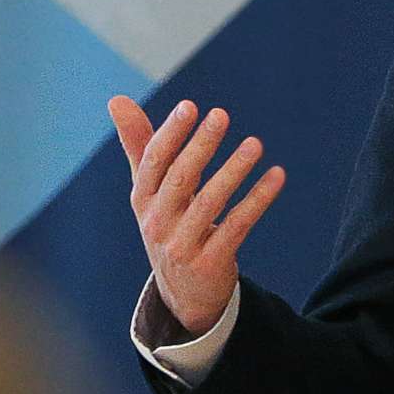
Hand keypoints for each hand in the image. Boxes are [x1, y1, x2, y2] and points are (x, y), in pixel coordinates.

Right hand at [108, 96, 286, 335]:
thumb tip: (116, 99)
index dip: (170, 135)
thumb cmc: (167, 226)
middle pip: (180, 180)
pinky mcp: (210, 263)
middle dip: (201, 146)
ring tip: (255, 144)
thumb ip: (140, 145)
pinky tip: (277, 176)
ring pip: (210, 203)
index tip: (190, 106)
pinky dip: (258, 200)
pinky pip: (237, 226)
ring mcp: (182, 246)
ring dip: (234, 170)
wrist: (182, 294)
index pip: (153, 163)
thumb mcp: (150, 191)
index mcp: (142, 200)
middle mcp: (157, 223)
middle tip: (221, 115)